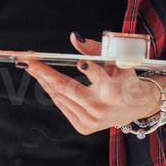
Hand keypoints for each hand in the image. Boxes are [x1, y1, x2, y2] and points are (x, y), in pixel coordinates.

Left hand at [15, 32, 165, 134]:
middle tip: (28, 59)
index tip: (80, 62)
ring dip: (43, 80)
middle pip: (68, 88)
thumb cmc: (126, 78)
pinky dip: (52, 91)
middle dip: (44, 72)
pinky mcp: (84, 128)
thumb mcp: (117, 60)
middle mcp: (101, 109)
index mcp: (114, 91)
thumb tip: (74, 38)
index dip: (90, 69)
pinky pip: (62, 105)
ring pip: (60, 97)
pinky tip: (43, 79)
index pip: (100, 78)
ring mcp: (91, 121)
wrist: (138, 106)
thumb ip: (95, 49)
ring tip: (30, 65)